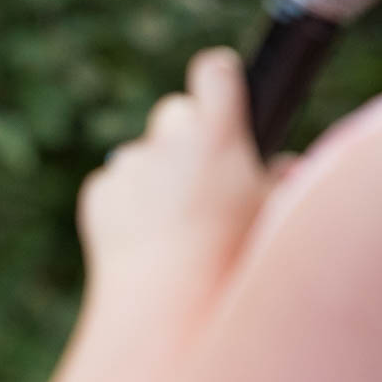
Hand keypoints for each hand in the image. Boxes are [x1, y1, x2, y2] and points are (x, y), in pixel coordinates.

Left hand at [81, 48, 272, 309]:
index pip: (215, 71)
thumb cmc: (231, 265)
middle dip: (186, 135)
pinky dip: (126, 206)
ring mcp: (128, 165)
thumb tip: (281, 168)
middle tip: (200, 180)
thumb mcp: (270, 218)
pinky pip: (115, 186)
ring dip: (154, 176)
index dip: (219, 80)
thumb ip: (279, 181)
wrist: (166, 310)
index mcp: (218, 133)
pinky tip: (144, 243)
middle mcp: (168, 140)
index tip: (222, 91)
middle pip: (174, 111)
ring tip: (173, 227)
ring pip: (143, 154)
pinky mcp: (99, 193)